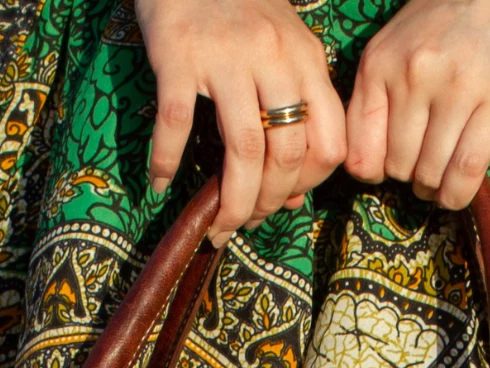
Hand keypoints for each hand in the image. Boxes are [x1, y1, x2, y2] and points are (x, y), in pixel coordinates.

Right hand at [135, 0, 346, 243]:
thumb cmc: (237, 8)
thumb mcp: (282, 51)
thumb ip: (296, 113)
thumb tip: (294, 196)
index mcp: (306, 61)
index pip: (330, 143)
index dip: (310, 186)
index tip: (286, 201)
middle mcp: (273, 58)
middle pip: (286, 155)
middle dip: (268, 204)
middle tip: (245, 222)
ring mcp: (225, 56)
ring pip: (243, 151)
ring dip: (232, 201)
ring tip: (218, 224)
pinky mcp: (178, 54)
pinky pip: (177, 124)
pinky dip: (166, 161)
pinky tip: (159, 183)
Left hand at [346, 0, 489, 207]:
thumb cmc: (453, 18)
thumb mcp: (399, 44)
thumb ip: (379, 93)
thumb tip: (369, 162)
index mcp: (380, 63)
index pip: (360, 151)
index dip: (374, 174)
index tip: (389, 170)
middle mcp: (413, 75)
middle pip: (398, 167)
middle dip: (411, 178)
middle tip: (426, 169)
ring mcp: (455, 88)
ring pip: (431, 173)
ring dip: (436, 188)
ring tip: (443, 178)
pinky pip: (466, 170)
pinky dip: (458, 194)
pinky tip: (458, 193)